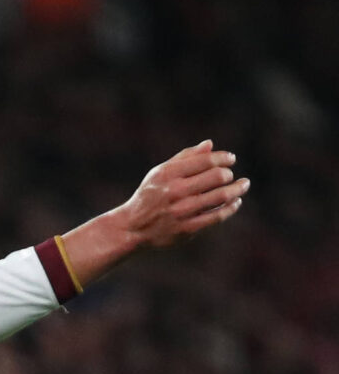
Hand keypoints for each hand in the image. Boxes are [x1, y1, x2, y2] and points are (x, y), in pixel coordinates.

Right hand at [113, 142, 246, 252]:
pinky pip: (217, 216)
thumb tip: (210, 144)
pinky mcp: (186, 229)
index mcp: (168, 174)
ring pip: (221, 196)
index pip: (206, 160)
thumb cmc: (149, 195)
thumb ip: (185, 158)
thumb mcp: (160, 173)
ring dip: (238, 189)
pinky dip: (231, 208)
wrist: (131, 228)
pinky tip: (236, 202)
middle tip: (231, 176)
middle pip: (217, 176)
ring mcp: (181, 211)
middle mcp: (174, 191)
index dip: (224, 158)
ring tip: (243, 185)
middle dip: (229, 174)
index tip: (231, 160)